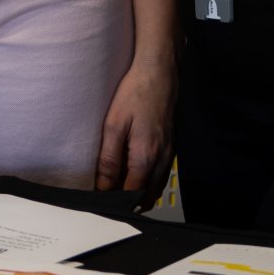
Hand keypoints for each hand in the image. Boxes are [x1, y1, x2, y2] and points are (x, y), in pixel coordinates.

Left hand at [95, 54, 174, 200]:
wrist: (159, 72)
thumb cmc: (136, 92)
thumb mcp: (114, 125)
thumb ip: (109, 159)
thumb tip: (103, 185)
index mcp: (146, 156)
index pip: (132, 194)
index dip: (117, 201)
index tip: (102, 199)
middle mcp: (161, 159)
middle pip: (148, 196)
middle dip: (130, 202)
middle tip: (111, 197)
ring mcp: (169, 153)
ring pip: (157, 187)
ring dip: (141, 193)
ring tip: (120, 186)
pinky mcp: (171, 146)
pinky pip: (161, 174)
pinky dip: (149, 181)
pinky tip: (135, 172)